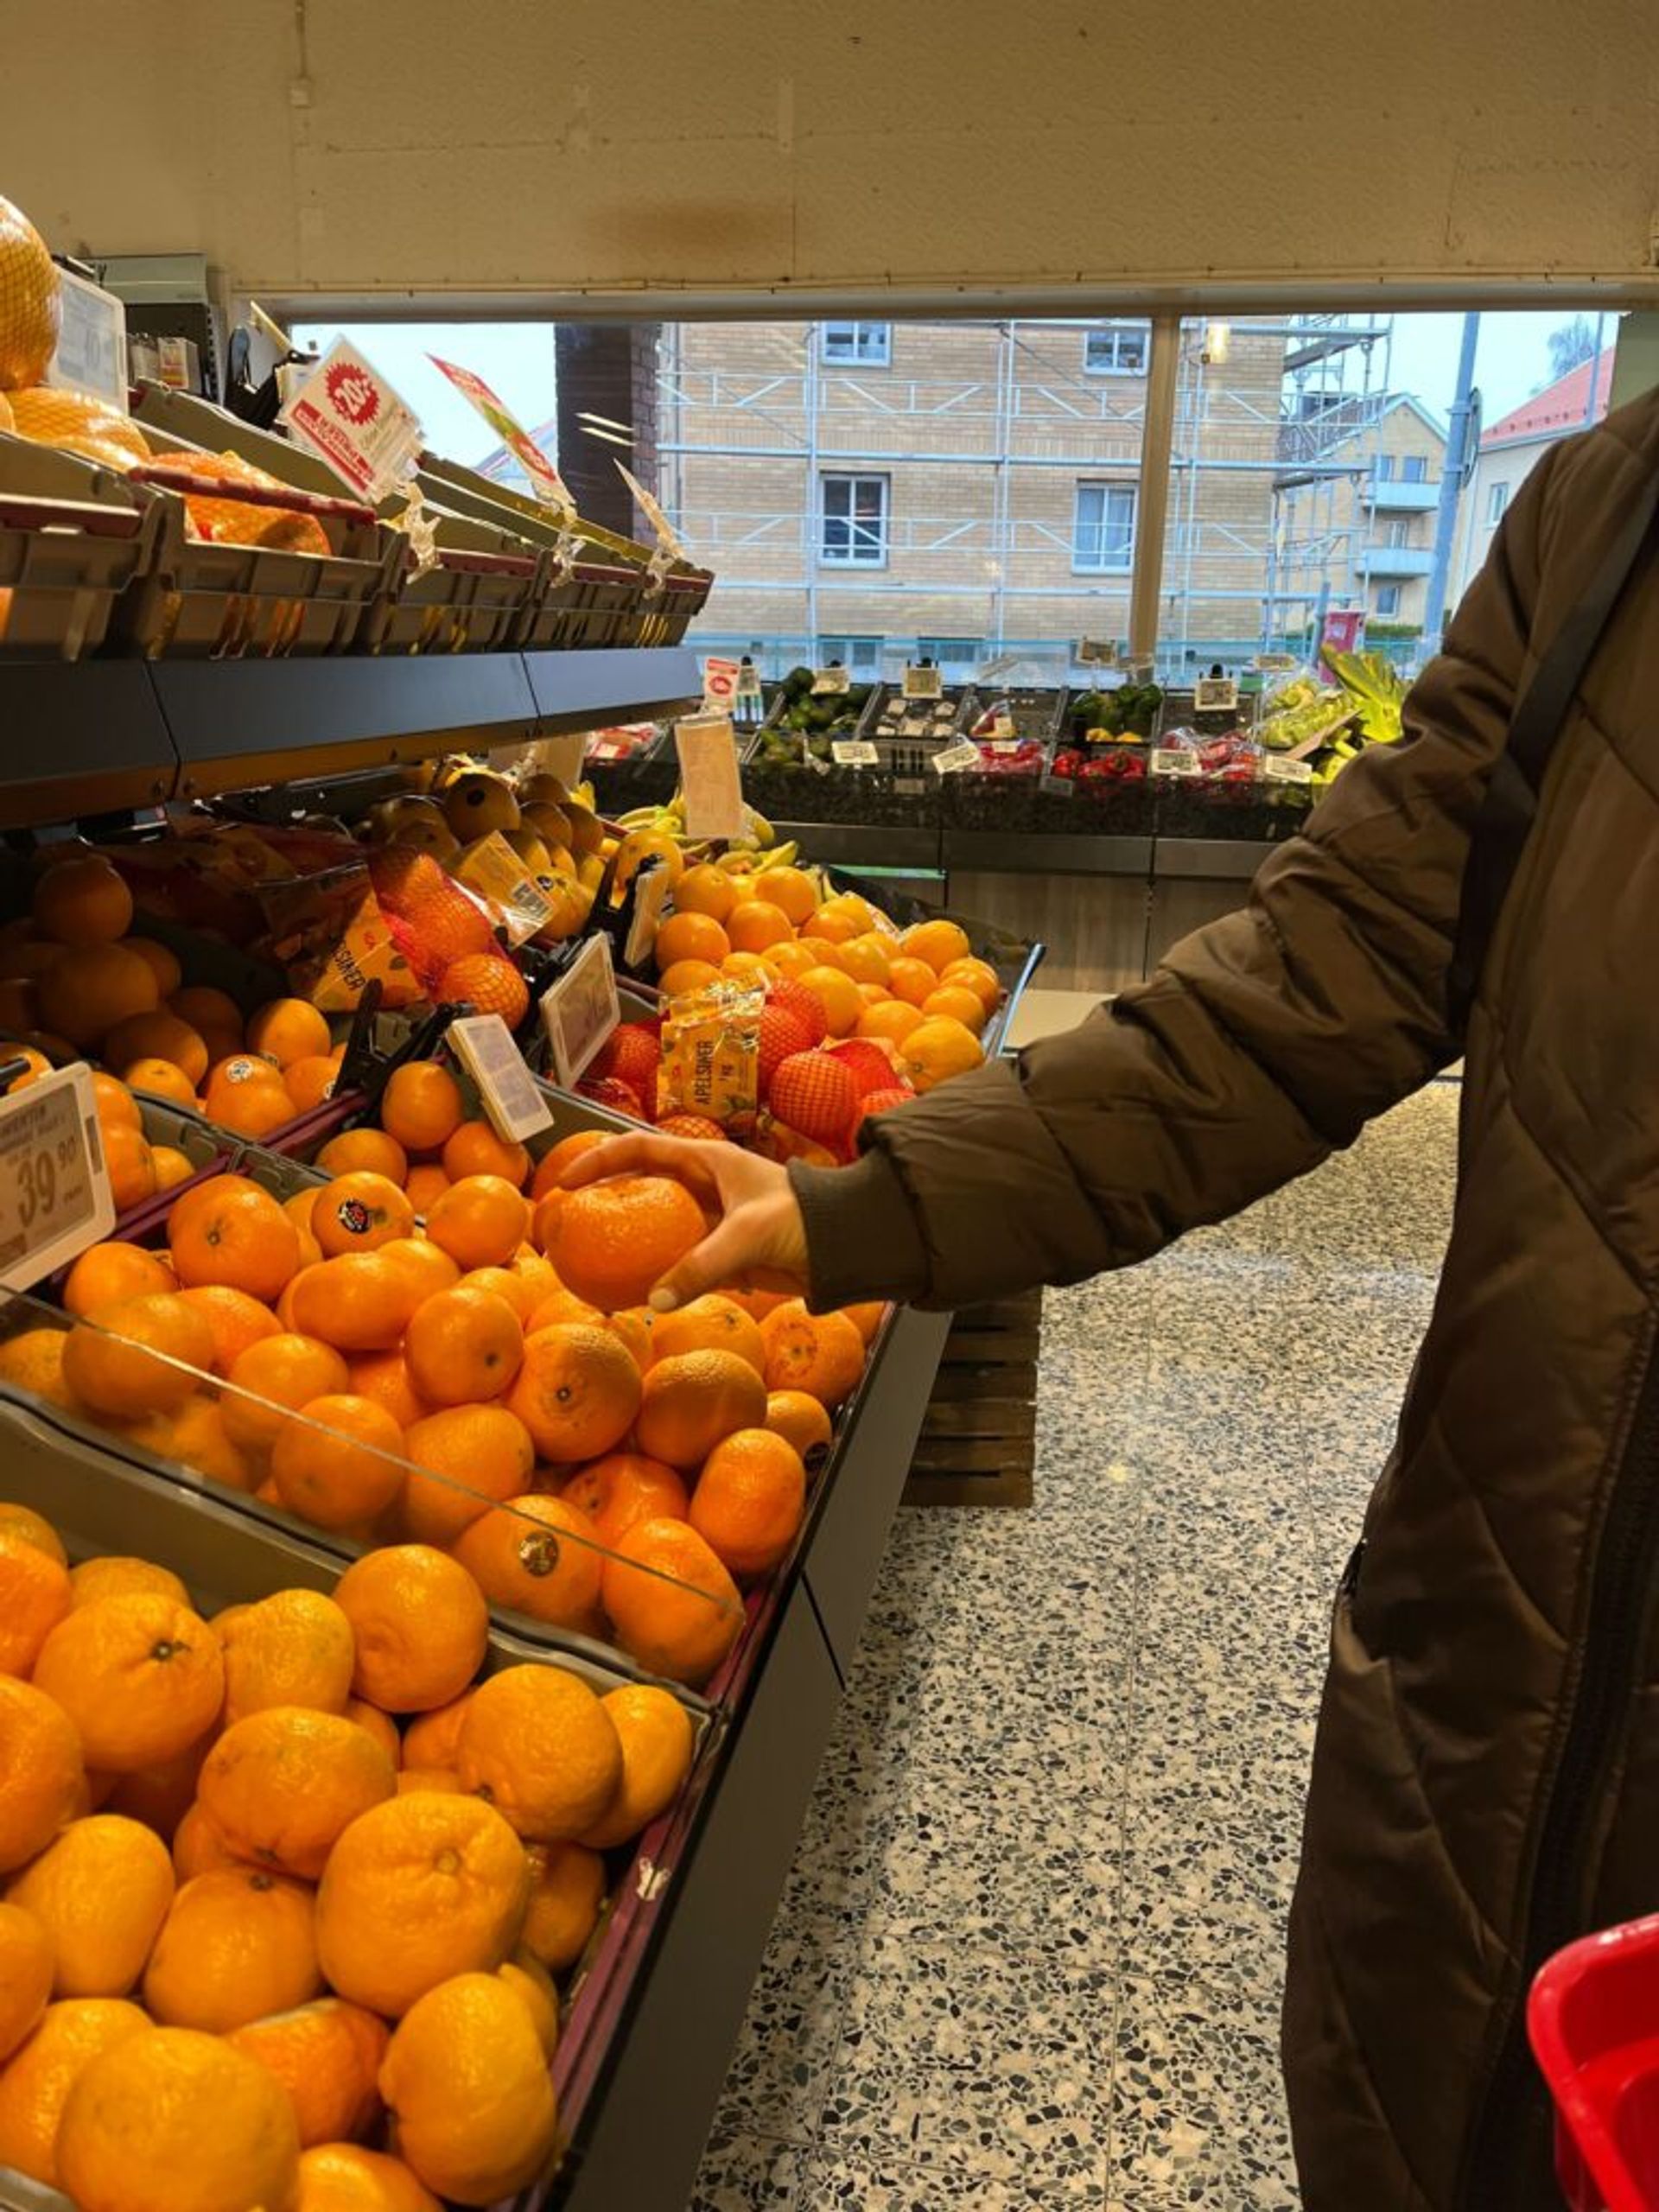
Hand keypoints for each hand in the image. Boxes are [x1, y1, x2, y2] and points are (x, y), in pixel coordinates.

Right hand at [560, 1133, 809, 1311]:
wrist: (848, 1245)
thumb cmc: (805, 1219)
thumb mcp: (749, 1235)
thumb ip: (701, 1266)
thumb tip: (655, 1301)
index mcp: (708, 1160)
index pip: (639, 1149)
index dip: (599, 1160)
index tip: (566, 1182)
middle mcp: (704, 1186)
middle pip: (642, 1186)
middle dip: (605, 1201)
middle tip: (570, 1225)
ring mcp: (712, 1221)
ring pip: (658, 1228)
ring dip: (629, 1243)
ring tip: (592, 1263)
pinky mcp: (723, 1254)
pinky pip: (680, 1264)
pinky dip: (658, 1277)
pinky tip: (635, 1295)